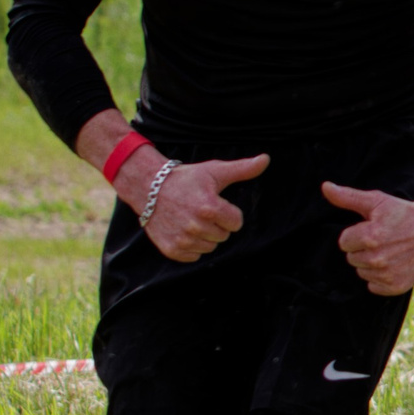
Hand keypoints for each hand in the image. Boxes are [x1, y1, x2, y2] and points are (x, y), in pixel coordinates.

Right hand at [127, 153, 268, 263]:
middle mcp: (196, 226)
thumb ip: (243, 169)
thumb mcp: (215, 171)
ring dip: (205, 236)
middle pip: (224, 236)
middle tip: (200, 210)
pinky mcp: (171, 249)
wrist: (147, 187)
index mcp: (210, 208)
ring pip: (210, 247)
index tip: (215, 204)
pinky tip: (183, 230)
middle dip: (217, 224)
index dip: (229, 214)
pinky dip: (191, 246)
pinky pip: (194, 256)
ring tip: (191, 219)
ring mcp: (182, 239)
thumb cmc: (185, 179)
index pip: (236, 223)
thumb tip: (266, 159)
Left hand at [322, 181, 413, 296]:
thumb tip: (325, 187)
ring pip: (362, 272)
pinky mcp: (397, 286)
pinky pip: (373, 286)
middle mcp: (378, 258)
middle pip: (352, 258)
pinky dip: (380, 278)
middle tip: (384, 239)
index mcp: (370, 237)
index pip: (344, 242)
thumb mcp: (377, 201)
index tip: (374, 229)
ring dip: (371, 263)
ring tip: (391, 251)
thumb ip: (348, 197)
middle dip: (363, 249)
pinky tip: (394, 264)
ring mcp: (388, 274)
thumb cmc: (405, 212)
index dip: (357, 234)